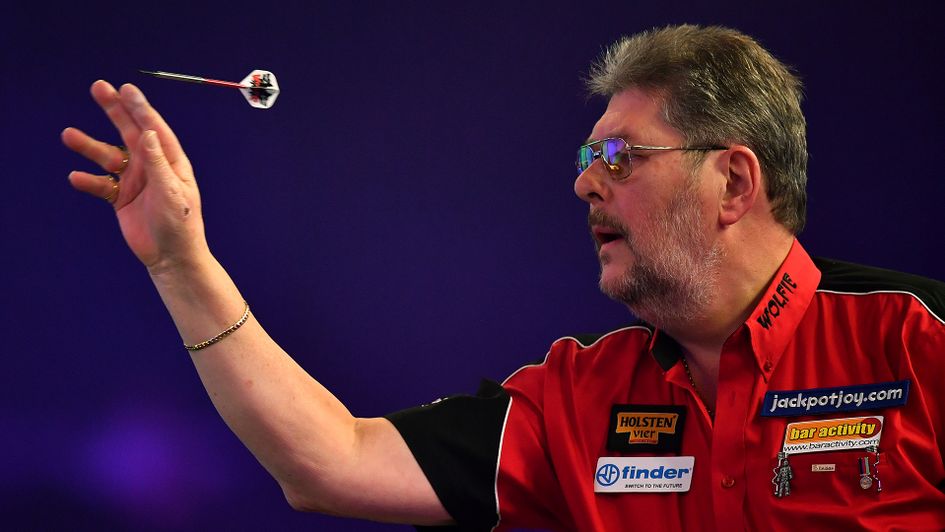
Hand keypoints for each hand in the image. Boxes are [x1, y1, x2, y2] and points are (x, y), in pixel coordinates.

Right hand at [62, 81, 208, 272]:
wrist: (171, 257)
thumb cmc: (180, 224)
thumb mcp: (170, 192)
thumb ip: (157, 163)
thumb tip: (148, 132)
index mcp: (170, 162)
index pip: (154, 128)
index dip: (141, 108)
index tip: (126, 89)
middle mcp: (152, 166)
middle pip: (130, 132)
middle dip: (115, 111)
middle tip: (98, 87)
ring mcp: (135, 181)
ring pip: (108, 157)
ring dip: (89, 146)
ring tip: (68, 135)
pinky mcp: (121, 198)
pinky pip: (100, 184)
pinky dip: (88, 181)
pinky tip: (76, 177)